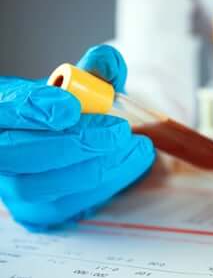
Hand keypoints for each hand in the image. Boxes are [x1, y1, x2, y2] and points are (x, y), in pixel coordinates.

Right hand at [0, 45, 155, 228]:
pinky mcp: (34, 211)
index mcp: (4, 108)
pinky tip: (129, 164)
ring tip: (135, 146)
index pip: (3, 108)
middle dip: (74, 142)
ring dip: (94, 166)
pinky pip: (63, 206)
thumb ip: (97, 70)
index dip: (32, 107)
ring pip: (38, 185)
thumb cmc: (83, 110)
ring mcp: (11, 185)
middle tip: (120, 131)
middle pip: (15, 152)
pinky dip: (102, 185)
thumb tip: (104, 65)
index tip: (71, 107)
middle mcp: (0, 149)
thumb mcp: (90, 83)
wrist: (89, 140)